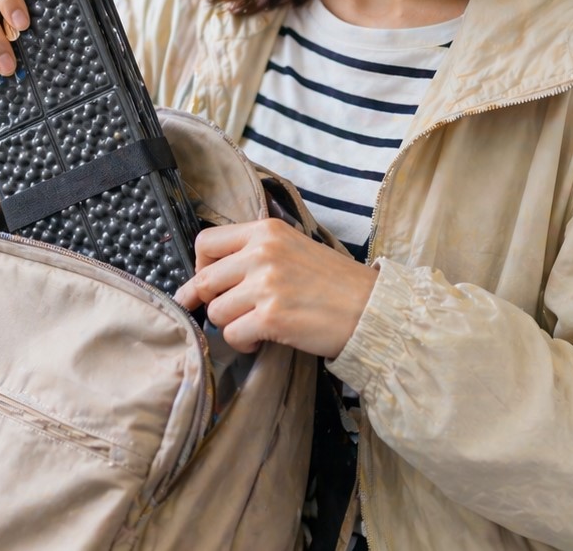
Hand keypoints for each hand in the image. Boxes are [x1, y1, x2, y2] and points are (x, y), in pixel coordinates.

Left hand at [173, 218, 378, 357]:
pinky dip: (243, 342)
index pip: (206, 242)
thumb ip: (256, 253)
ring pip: (216, 311)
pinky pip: (232, 334)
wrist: (372, 309)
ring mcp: (266, 285)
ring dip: (231, 324)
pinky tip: (262, 339)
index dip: (200, 266)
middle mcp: (262, 253)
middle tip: (226, 312)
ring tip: (256, 325)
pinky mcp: (271, 318)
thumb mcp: (293, 248)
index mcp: (266, 231)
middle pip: (205, 281)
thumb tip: (210, 275)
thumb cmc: (335, 283)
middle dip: (210, 302)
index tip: (208, 282)